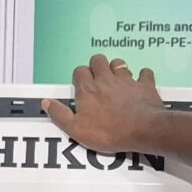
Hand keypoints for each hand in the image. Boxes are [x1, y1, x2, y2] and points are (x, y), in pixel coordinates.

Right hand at [43, 55, 163, 155]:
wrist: (142, 130)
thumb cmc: (109, 131)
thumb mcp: (76, 129)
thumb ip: (60, 115)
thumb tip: (47, 103)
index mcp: (88, 89)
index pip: (79, 71)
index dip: (79, 76)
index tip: (80, 84)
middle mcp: (106, 80)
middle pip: (98, 60)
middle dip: (96, 65)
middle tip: (96, 76)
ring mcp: (127, 81)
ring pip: (119, 63)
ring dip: (116, 68)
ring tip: (115, 77)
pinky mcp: (145, 86)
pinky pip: (145, 73)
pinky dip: (142, 76)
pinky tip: (141, 82)